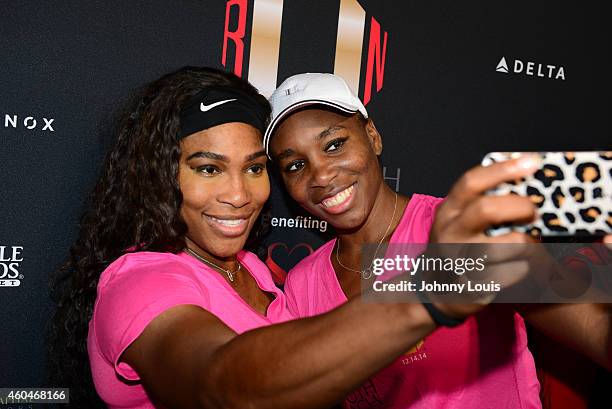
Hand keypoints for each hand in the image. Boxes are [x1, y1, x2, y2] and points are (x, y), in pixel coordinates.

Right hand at [426, 156, 541, 317]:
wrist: (440, 287)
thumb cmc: (462, 243)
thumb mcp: (462, 217)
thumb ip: (485, 198)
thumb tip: (527, 174)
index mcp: (449, 209)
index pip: (472, 182)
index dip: (503, 169)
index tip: (533, 162)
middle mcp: (450, 231)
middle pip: (487, 209)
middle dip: (521, 207)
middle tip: (533, 212)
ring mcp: (459, 259)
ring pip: (508, 244)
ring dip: (528, 242)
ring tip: (528, 242)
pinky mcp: (474, 284)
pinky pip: (514, 271)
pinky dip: (524, 267)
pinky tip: (518, 264)